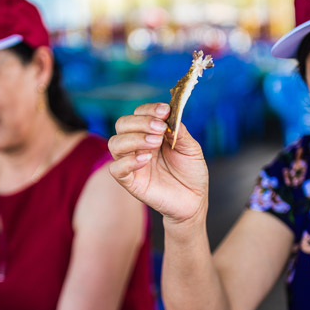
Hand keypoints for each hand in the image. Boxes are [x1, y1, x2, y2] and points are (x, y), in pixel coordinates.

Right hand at [108, 103, 208, 224]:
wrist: (194, 200)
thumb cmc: (191, 172)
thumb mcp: (191, 148)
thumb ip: (179, 131)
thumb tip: (170, 115)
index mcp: (151, 133)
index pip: (139, 113)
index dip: (150, 110)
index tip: (165, 111)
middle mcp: (137, 145)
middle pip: (122, 124)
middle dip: (140, 122)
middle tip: (160, 129)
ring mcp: (131, 163)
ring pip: (115, 143)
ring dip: (134, 138)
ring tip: (155, 143)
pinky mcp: (130, 181)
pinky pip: (116, 169)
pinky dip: (128, 162)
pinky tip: (146, 160)